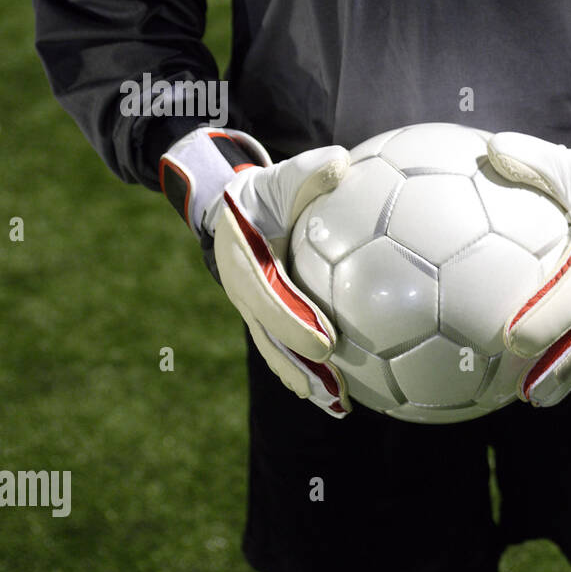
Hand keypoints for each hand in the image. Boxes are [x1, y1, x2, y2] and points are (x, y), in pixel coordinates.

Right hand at [159, 128, 352, 417]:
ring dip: (307, 380)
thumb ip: (308, 173)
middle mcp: (244, 293)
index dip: (295, 324)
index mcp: (244, 262)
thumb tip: (343, 163)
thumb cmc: (262, 191)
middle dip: (302, 367)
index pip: (271, 299)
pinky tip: (341, 394)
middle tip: (335, 390)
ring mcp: (252, 310)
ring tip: (340, 408)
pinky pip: (285, 348)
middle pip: (273, 338)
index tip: (326, 343)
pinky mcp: (265, 318)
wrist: (227, 208)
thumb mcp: (279, 176)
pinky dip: (308, 371)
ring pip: (278, 351)